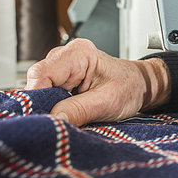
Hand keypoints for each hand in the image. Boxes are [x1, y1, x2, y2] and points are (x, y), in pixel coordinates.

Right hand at [25, 38, 170, 126]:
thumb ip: (79, 110)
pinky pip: (45, 92)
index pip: (42, 74)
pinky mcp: (60, 77)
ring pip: (38, 87)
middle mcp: (65, 55)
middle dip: (40, 104)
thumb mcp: (107, 103)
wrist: (141, 85)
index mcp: (78, 53)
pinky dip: (50, 105)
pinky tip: (61, 114)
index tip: (41, 119)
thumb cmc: (130, 87)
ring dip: (46, 106)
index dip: (36, 98)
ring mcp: (61, 66)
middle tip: (51, 124)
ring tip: (60, 120)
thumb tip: (53, 120)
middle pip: (36, 80)